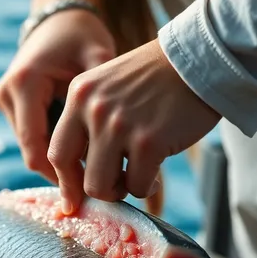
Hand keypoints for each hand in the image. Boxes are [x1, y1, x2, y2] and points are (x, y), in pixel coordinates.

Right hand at [0, 9, 115, 183]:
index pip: (37, 149)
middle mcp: (8, 95)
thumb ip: (102, 102)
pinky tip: (88, 155)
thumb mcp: (98, 59)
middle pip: (34, 155)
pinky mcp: (12, 106)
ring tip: (100, 175)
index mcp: (25, 84)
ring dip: (62, 163)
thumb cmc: (82, 35)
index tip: (89, 198)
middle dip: (64, 176)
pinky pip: (35, 138)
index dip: (62, 177)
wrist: (59, 17)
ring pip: (34, 150)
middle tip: (99, 195)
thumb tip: (122, 152)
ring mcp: (6, 101)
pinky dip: (59, 149)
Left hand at [48, 39, 219, 213]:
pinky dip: (145, 187)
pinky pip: (136, 186)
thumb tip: (78, 172)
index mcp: (79, 95)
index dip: (64, 180)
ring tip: (136, 177)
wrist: (200, 58)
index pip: (56, 150)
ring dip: (120, 190)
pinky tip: (155, 174)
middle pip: (74, 174)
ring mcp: (119, 126)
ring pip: (101, 186)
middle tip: (115, 185)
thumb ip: (89, 119)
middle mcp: (93, 110)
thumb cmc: (157, 78)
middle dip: (95, 189)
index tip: (72, 198)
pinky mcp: (149, 142)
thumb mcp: (108, 86)